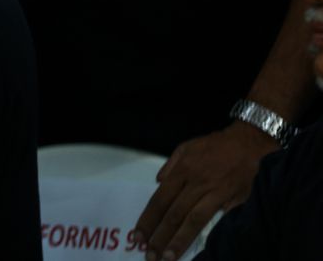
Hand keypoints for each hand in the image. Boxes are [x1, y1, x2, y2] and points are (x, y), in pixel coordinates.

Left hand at [133, 122, 278, 260]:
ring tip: (168, 257)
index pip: (160, 200)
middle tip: (149, 255)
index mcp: (182, 171)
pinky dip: (209, 234)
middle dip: (160, 236)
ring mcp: (216, 193)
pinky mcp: (234, 200)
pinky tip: (202, 250)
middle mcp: (196, 183)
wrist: (250, 141)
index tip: (138, 236)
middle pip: (174, 214)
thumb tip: (158, 182)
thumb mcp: (187, 147)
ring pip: (193, 220)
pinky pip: (219, 220)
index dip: (148, 220)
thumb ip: (171, 165)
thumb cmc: (217, 145)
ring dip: (179, 240)